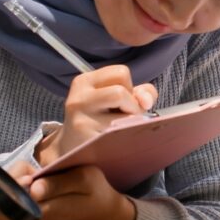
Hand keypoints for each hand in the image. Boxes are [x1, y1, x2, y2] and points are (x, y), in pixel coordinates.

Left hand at [0, 165, 136, 219]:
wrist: (106, 212)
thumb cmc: (96, 192)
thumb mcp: (84, 180)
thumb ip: (57, 183)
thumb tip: (31, 188)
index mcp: (38, 212)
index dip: (2, 188)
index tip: (27, 176)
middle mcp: (27, 217)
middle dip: (4, 180)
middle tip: (30, 171)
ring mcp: (27, 216)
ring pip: (0, 199)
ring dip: (12, 180)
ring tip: (38, 174)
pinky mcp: (30, 211)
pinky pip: (10, 197)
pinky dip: (18, 183)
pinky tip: (37, 179)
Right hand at [38, 65, 156, 163]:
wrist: (73, 147)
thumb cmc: (101, 118)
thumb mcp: (115, 98)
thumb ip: (140, 92)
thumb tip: (147, 101)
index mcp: (84, 81)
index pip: (121, 72)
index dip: (130, 86)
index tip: (122, 100)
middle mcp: (79, 98)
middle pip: (120, 92)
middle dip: (132, 104)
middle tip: (124, 116)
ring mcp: (81, 120)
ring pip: (123, 114)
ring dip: (132, 121)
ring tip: (121, 127)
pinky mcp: (88, 140)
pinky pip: (121, 134)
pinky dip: (128, 135)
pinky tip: (118, 138)